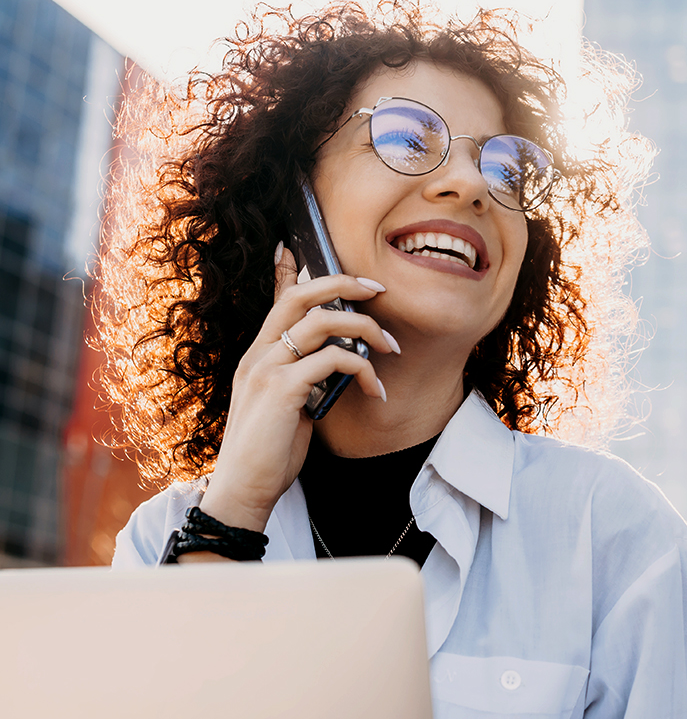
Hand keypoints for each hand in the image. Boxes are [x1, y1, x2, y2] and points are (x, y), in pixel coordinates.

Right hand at [197, 246, 398, 534]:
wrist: (244, 487)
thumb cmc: (269, 450)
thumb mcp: (285, 405)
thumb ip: (302, 378)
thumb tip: (335, 364)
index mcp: (258, 354)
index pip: (277, 301)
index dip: (288, 270)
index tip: (295, 247)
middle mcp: (259, 353)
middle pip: (302, 297)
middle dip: (343, 283)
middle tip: (377, 288)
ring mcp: (268, 367)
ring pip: (325, 323)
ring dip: (367, 330)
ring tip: (392, 348)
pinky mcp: (282, 389)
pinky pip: (334, 360)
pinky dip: (364, 370)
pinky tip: (376, 390)